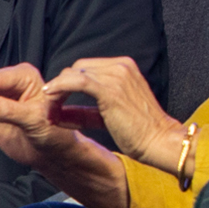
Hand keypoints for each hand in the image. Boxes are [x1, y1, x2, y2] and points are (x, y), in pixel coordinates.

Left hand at [32, 56, 172, 162]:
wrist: (159, 141)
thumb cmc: (138, 132)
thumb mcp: (109, 114)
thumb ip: (85, 111)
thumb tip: (57, 114)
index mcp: (123, 67)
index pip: (85, 68)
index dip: (66, 83)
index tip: (55, 101)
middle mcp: (120, 66)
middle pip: (76, 69)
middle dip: (59, 86)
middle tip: (49, 107)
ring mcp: (116, 76)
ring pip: (73, 74)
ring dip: (56, 91)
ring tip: (48, 109)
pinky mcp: (110, 90)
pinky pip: (76, 82)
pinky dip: (59, 89)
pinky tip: (50, 99)